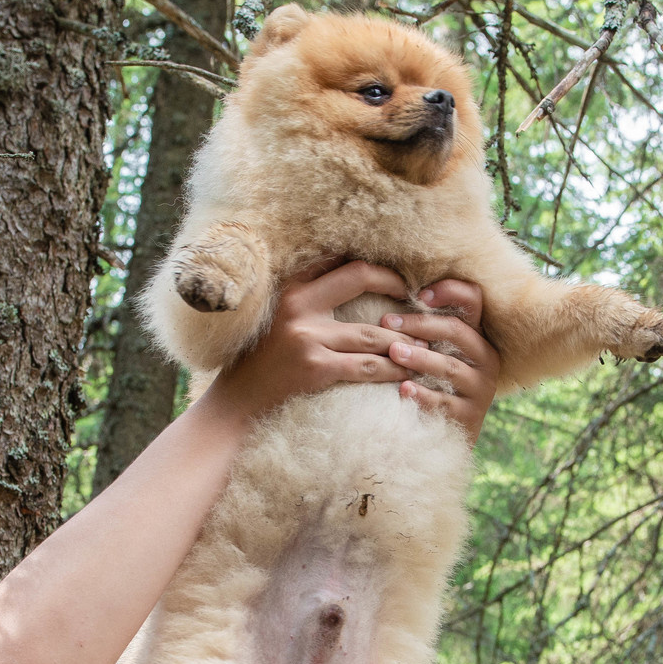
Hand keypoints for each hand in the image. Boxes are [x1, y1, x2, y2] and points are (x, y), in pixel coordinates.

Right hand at [200, 260, 413, 421]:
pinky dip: (393, 369)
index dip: (372, 261)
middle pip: (359, 276)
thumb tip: (352, 280)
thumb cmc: (261, 363)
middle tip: (418, 298)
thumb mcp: (276, 320)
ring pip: (373, 333)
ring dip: (405, 338)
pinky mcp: (317, 368)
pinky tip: (408, 371)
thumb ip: (307, 299)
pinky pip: (368, 366)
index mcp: (290, 287)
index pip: (338, 258)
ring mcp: (308, 337)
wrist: (236, 405)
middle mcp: (298, 304)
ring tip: (426, 342)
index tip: (397, 275)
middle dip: (395, 283)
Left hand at [385, 278, 500, 441]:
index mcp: (477, 335)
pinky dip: (423, 395)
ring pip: (450, 367)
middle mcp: (486, 358)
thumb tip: (390, 291)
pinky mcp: (470, 416)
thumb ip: (425, 326)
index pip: (473, 300)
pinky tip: (402, 390)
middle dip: (421, 324)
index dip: (449, 292)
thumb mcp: (434, 350)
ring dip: (420, 357)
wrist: (445, 434)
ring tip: (394, 353)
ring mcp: (481, 388)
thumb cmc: (432, 381)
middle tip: (388, 322)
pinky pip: (445, 402)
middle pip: (457, 332)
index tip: (419, 296)